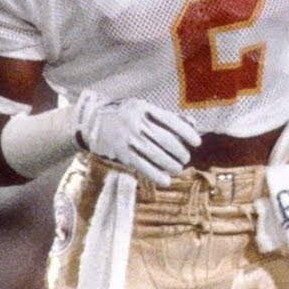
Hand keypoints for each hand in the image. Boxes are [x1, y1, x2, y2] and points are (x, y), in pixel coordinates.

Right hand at [72, 89, 201, 186]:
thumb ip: (167, 116)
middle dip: (179, 151)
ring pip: (155, 154)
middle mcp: (136, 122)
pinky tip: (166, 180)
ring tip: (178, 168)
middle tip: (186, 158)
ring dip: (171, 164)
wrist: (91, 122)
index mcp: (144, 108)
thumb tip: (193, 124)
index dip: (186, 132)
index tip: (197, 142)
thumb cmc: (125, 116)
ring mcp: (127, 138)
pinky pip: (142, 166)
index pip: (170, 121)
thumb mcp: (143, 109)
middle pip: (165, 140)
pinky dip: (156, 175)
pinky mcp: (121, 153)